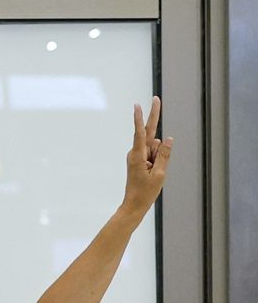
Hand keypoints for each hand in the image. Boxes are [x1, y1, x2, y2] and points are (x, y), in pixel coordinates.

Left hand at [123, 96, 172, 215]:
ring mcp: (138, 156)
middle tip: (157, 98)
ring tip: (152, 173)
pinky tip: (152, 173)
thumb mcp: (159, 174)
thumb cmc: (145, 192)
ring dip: (159, 158)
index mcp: (137, 156)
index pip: (140, 133)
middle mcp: (136, 153)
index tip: (138, 105)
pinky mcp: (141, 160)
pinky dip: (158, 162)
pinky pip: (154, 154)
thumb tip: (167, 138)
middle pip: (149, 134)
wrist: (135, 205)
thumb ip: (164, 155)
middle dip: (154, 120)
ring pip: (155, 148)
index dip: (141, 118)